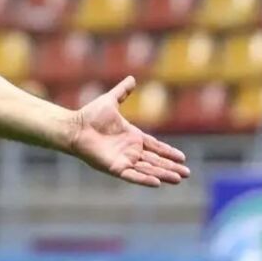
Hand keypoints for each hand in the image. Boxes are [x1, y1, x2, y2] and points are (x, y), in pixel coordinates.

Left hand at [70, 76, 190, 187]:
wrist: (74, 126)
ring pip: (148, 169)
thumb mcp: (110, 101)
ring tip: (178, 178)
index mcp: (132, 136)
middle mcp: (130, 150)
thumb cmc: (90, 115)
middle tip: (187, 173)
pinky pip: (132, 175)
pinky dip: (144, 179)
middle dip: (171, 167)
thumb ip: (122, 92)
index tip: (183, 158)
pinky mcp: (115, 167)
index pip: (155, 146)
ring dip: (163, 174)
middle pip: (156, 161)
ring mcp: (123, 159)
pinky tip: (157, 182)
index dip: (168, 152)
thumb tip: (132, 78)